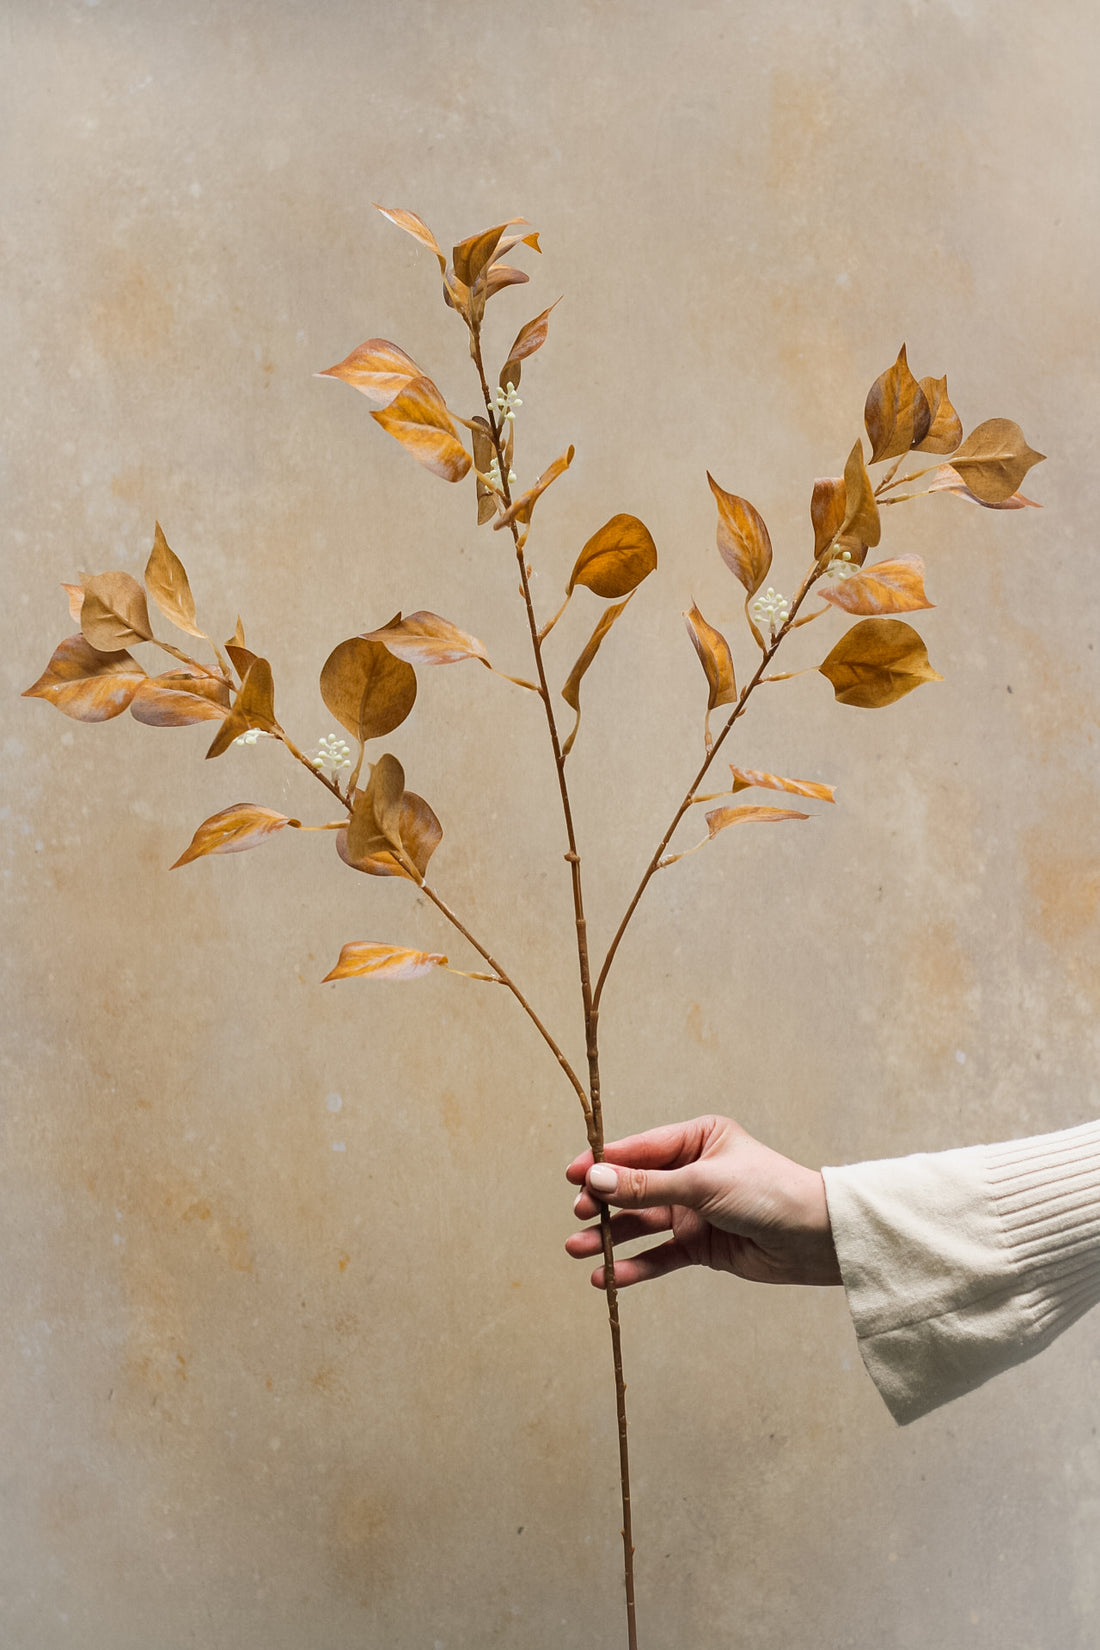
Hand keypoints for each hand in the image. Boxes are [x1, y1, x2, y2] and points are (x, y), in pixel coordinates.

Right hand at [565, 1114, 841, 1289]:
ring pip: (641, 1224)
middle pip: (633, 1187)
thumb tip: (595, 1180)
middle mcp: (691, 1172)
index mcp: (696, 1139)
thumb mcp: (702, 1184)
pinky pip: (659, 1255)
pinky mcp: (700, 1246)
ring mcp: (694, 1211)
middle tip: (578, 1216)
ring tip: (577, 1250)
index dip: (603, 1163)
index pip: (638, 1149)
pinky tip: (607, 1277)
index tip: (571, 1177)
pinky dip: (633, 1266)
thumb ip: (646, 1186)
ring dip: (610, 1237)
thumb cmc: (767, 1192)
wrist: (816, 1239)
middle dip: (603, 1202)